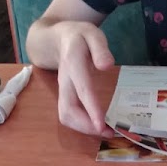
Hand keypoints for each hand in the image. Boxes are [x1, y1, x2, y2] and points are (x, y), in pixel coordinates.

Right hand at [54, 22, 115, 137]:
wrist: (57, 39)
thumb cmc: (79, 36)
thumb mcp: (92, 33)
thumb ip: (100, 48)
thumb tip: (106, 65)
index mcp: (73, 64)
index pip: (82, 89)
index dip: (91, 108)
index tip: (101, 125)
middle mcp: (65, 81)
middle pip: (68, 110)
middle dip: (87, 125)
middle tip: (109, 132)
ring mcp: (62, 90)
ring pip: (66, 116)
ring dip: (84, 128)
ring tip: (106, 131)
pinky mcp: (64, 97)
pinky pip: (69, 115)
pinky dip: (82, 125)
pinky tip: (98, 125)